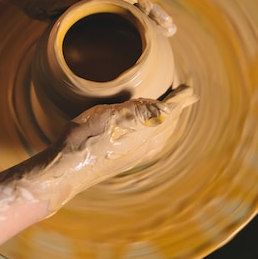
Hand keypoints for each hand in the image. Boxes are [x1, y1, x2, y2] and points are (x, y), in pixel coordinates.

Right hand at [0, 85, 196, 213]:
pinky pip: (151, 144)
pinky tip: (150, 135)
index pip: (170, 111)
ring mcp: (135, 154)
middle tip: (184, 98)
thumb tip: (170, 109)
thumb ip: (143, 111)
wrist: (67, 168)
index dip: (180, 99)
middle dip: (177, 110)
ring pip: (161, 136)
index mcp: (145, 130)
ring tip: (172, 113)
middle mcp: (145, 145)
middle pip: (169, 125)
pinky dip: (159, 134)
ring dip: (169, 123)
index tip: (190, 91)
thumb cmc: (86, 137)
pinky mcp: (124, 160)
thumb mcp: (114, 115)